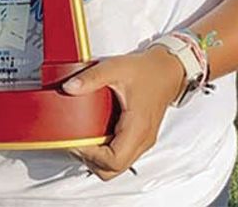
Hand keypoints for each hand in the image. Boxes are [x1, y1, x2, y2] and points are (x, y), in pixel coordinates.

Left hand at [62, 47, 186, 179]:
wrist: (167, 70)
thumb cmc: (147, 72)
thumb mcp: (114, 69)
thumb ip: (90, 78)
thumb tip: (69, 87)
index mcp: (137, 127)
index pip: (113, 160)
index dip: (90, 155)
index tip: (75, 141)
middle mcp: (142, 140)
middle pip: (114, 169)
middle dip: (91, 160)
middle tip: (76, 142)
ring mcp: (142, 141)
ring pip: (118, 165)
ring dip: (98, 158)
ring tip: (82, 138)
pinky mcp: (140, 138)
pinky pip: (121, 154)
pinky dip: (105, 151)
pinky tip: (95, 134)